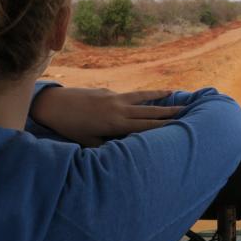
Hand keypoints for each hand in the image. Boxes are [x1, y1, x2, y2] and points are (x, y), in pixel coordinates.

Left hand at [31, 87, 182, 145]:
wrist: (55, 104)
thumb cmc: (71, 128)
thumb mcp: (90, 143)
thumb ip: (108, 146)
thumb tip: (123, 149)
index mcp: (116, 123)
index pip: (145, 125)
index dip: (162, 125)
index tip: (179, 125)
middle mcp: (118, 108)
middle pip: (148, 109)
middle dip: (168, 110)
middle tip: (185, 108)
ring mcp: (114, 97)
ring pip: (140, 96)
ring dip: (157, 94)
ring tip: (172, 91)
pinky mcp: (107, 91)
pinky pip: (127, 95)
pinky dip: (138, 96)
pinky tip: (142, 98)